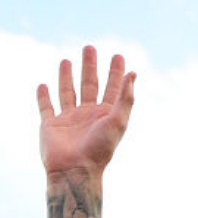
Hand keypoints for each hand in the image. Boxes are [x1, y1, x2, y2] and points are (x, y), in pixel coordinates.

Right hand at [38, 46, 135, 175]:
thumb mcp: (118, 121)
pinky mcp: (50, 125)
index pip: (113, 88)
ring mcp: (69, 119)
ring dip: (67, 76)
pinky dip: (44, 96)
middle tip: (90, 47)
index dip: (117, 72)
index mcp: (107, 115)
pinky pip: (46, 107)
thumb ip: (125, 98)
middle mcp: (89, 115)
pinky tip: (44, 85)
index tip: (119, 56)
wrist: (75, 170)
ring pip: (67, 92)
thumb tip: (133, 74)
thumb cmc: (100, 148)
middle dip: (90, 67)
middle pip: (90, 84)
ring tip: (67, 60)